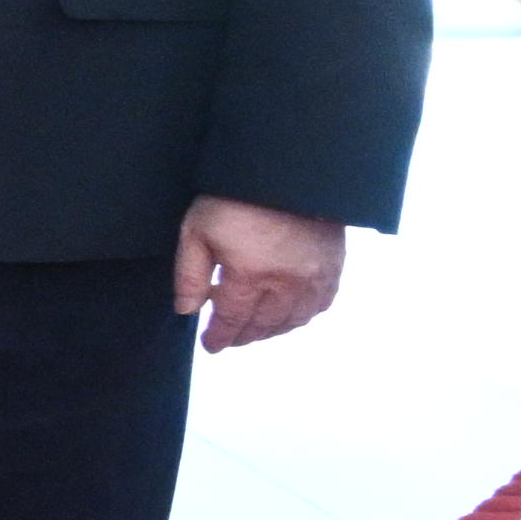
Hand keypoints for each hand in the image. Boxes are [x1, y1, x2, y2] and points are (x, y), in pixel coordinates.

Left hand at [178, 195, 345, 351]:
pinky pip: (319, 306)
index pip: (231, 319)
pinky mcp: (333, 269)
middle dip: (243, 336)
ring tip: (254, 330)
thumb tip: (187, 310)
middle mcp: (285, 285)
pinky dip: (301, 317)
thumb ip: (190, 275)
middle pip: (262, 325)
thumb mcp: (197, 231)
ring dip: (270, 330)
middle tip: (229, 339)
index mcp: (249, 277)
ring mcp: (313, 279)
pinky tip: (288, 315)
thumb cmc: (235, 199)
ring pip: (292, 320)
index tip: (210, 346)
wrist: (289, 174)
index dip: (220, 337)